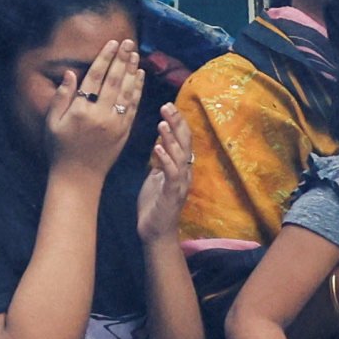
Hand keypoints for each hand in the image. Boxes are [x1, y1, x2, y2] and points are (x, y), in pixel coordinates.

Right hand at [45, 37, 142, 179]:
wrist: (79, 175)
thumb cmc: (60, 147)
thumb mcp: (53, 121)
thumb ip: (62, 96)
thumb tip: (70, 73)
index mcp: (81, 110)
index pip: (94, 77)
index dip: (104, 58)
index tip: (112, 43)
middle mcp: (101, 115)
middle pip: (114, 81)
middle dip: (121, 59)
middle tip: (128, 43)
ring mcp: (116, 123)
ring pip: (126, 91)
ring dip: (132, 71)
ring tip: (135, 54)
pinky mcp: (125, 131)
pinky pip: (133, 106)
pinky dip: (137, 89)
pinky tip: (139, 76)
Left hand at [134, 110, 193, 243]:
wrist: (155, 232)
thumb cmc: (154, 205)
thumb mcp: (155, 177)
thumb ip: (160, 161)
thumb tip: (159, 142)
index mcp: (179, 167)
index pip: (182, 140)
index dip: (177, 122)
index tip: (168, 105)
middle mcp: (184, 173)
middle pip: (185, 143)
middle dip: (177, 124)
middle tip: (167, 106)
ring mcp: (180, 183)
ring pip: (180, 156)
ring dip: (171, 139)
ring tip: (161, 123)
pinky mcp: (172, 194)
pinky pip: (171, 174)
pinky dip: (165, 160)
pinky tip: (157, 148)